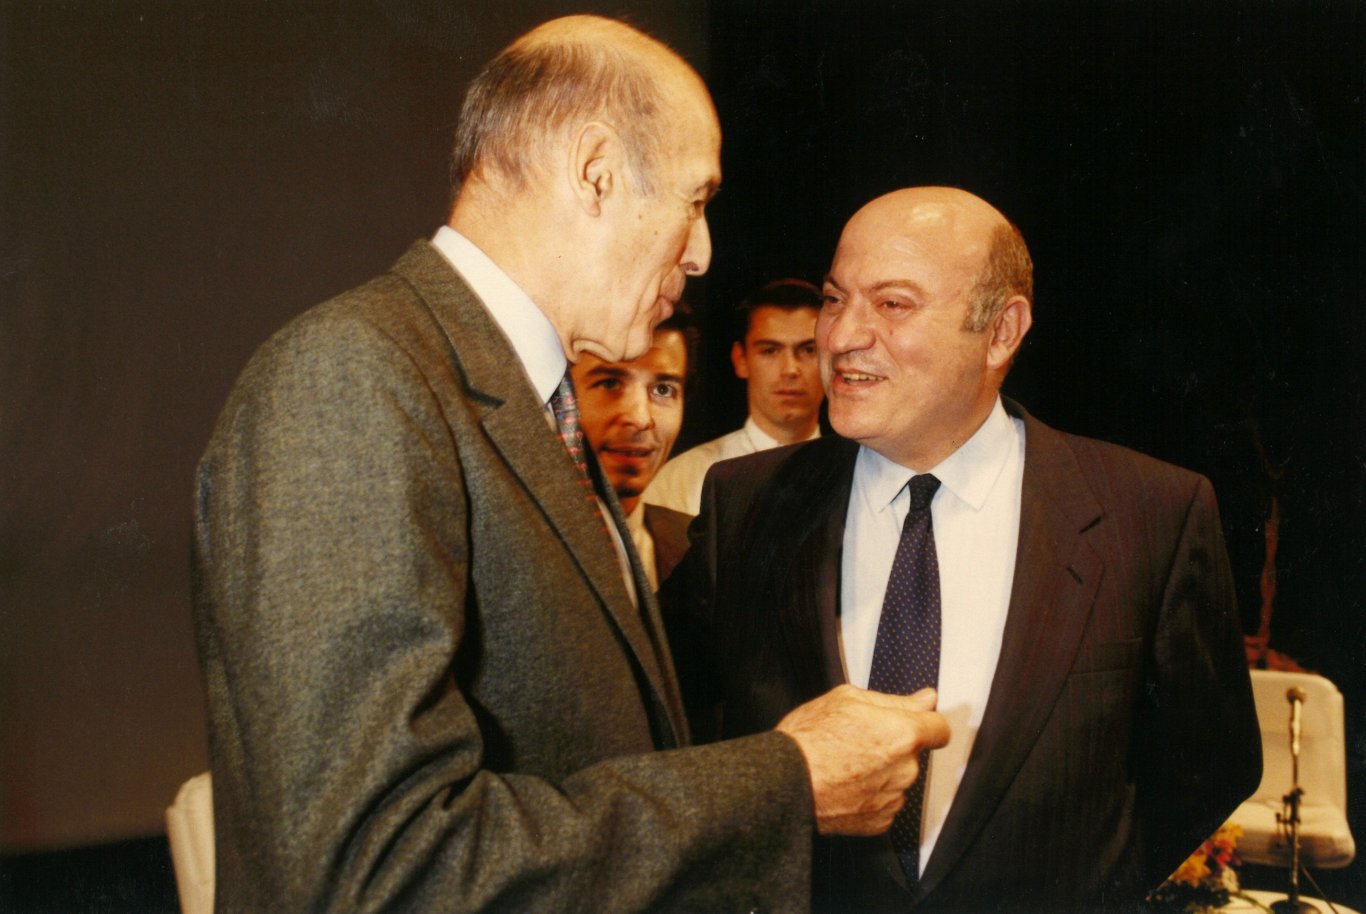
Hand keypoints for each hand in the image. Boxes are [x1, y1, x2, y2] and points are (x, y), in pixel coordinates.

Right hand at [776, 684, 949, 835]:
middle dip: (894, 746)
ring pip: (898, 779)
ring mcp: (893, 798)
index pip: (940, 729)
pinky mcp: (879, 822)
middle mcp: (905, 769)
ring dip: (882, 772)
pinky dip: (871, 796)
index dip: (926, 724)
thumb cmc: (809, 740)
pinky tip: (846, 785)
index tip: (914, 724)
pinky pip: (884, 804)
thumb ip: (895, 701)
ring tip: (846, 764)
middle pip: (913, 754)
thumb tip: (926, 699)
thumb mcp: (847, 699)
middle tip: (859, 740)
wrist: (785, 783)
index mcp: (903, 734)